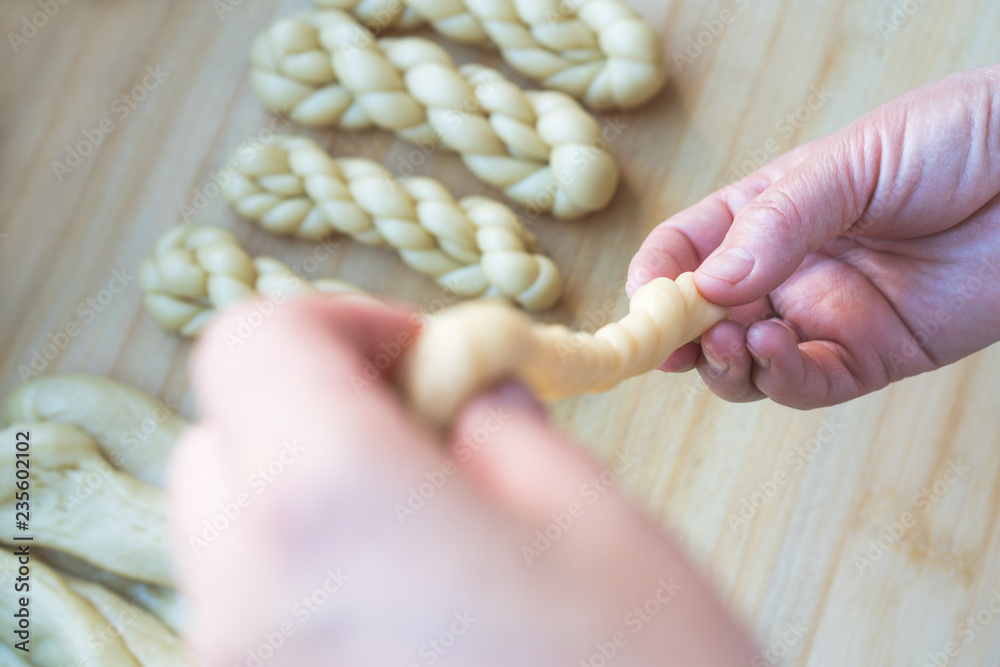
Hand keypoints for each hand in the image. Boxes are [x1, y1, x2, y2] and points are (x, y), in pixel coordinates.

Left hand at [170, 297, 754, 664]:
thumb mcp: (595, 519)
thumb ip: (499, 419)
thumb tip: (459, 379)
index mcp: (332, 511)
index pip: (250, 345)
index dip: (339, 324)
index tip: (423, 355)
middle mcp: (248, 605)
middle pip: (223, 440)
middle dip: (316, 409)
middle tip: (429, 434)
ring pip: (229, 537)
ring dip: (309, 497)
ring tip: (430, 531)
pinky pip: (254, 619)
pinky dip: (309, 581)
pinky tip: (412, 613)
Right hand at [629, 64, 999, 407]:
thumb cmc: (956, 139)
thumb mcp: (852, 164)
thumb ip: (777, 223)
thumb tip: (705, 285)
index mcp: (768, 212)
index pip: (688, 249)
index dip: (657, 278)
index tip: (645, 303)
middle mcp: (787, 269)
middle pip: (707, 318)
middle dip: (683, 335)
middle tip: (679, 341)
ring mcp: (825, 316)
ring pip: (748, 364)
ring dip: (727, 364)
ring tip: (734, 342)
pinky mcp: (873, 355)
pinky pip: (810, 384)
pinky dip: (782, 378)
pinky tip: (775, 351)